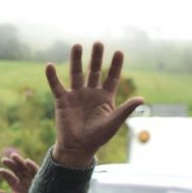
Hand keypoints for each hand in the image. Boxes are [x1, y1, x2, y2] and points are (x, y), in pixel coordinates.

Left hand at [0, 151, 39, 192]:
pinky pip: (37, 171)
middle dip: (11, 164)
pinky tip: (27, 162)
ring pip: (25, 168)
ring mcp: (32, 178)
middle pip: (16, 170)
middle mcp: (24, 180)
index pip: (9, 176)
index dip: (4, 173)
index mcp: (16, 185)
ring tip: (13, 156)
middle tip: (3, 160)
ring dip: (20, 162)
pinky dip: (32, 166)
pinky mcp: (40, 179)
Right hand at [45, 42, 143, 167]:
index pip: (112, 77)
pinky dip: (52, 76)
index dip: (115, 65)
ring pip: (76, 74)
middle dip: (96, 58)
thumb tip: (142, 99)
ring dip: (76, 60)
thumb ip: (126, 109)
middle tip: (98, 43)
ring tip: (77, 45)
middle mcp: (91, 93)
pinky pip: (56, 86)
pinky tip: (49, 66)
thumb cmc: (97, 137)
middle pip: (94, 71)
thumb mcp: (114, 122)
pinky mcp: (62, 101)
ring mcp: (76, 95)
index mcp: (105, 97)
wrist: (78, 148)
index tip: (119, 52)